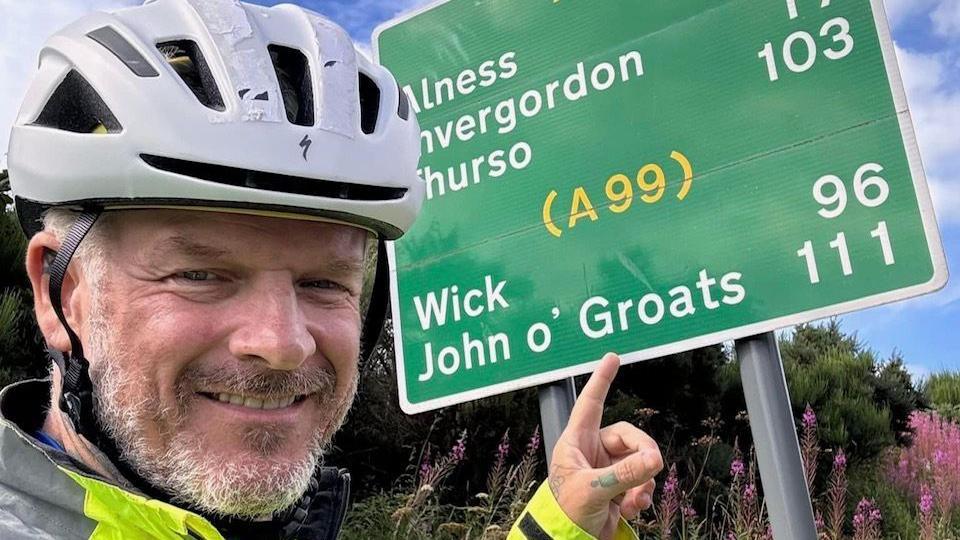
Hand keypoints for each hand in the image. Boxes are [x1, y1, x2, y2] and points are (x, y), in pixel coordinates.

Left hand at [548, 353, 662, 538]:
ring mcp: (607, 468)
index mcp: (576, 441)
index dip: (601, 379)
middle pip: (630, 437)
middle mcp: (592, 450)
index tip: (612, 357)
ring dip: (643, 481)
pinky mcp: (619, 487)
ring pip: (640, 461)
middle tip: (653, 468)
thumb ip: (624, 474)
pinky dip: (643, 494)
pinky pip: (642, 481)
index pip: (590, 403)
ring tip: (634, 501)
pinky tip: (634, 509)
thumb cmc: (566, 512)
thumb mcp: (594, 491)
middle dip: (643, 454)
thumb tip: (654, 459)